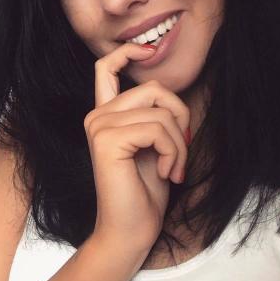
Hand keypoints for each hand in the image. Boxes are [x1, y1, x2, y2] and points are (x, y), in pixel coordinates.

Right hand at [84, 43, 190, 252]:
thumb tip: (172, 98)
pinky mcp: (107, 140)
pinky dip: (172, 151)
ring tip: (174, 167)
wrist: (131, 230)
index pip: (106, 68)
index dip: (126, 52)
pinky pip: (157, 129)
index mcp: (106, 114)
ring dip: (179, 142)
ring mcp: (99, 126)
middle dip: (179, 115)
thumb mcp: (153, 144)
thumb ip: (152, 116)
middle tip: (182, 147)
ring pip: (160, 112)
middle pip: (154, 89)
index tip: (147, 50)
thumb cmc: (145, 189)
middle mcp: (97, 115)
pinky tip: (165, 172)